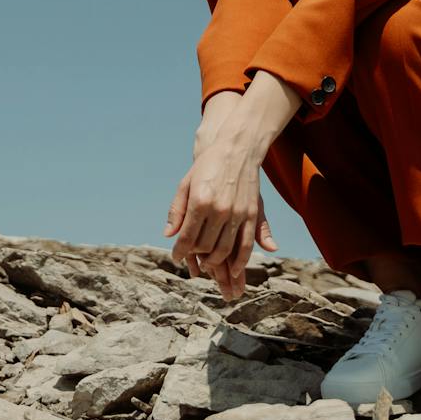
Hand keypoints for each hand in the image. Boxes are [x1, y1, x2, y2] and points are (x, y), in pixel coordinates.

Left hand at [164, 92, 277, 300]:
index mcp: (199, 201)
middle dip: (195, 256)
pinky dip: (240, 262)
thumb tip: (168, 235)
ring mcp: (237, 213)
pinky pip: (247, 245)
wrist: (235, 148)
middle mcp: (219, 209)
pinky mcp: (252, 215)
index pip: (187, 237)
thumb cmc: (206, 166)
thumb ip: (176, 211)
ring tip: (207, 265)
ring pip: (224, 250)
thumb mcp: (185, 185)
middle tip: (191, 259)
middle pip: (205, 246)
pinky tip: (234, 270)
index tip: (175, 257)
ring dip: (215, 262)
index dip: (179, 251)